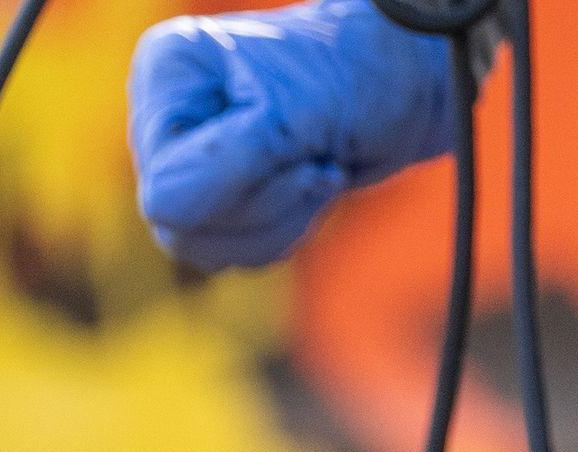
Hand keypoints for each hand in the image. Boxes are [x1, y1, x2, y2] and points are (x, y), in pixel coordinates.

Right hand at [129, 1, 468, 271]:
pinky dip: (285, 230)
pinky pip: (235, 251)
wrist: (414, 80)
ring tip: (320, 171)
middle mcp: (168, 118)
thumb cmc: (359, 73)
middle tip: (315, 164)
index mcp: (168, 76)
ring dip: (279, 221)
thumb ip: (223, 164)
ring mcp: (194, 158)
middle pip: (179, 225)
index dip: (234, 188)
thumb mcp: (291, 114)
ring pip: (206, 246)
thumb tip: (163, 212)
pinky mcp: (225, 192)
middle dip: (263, 208)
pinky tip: (313, 188)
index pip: (164, 186)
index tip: (295, 149)